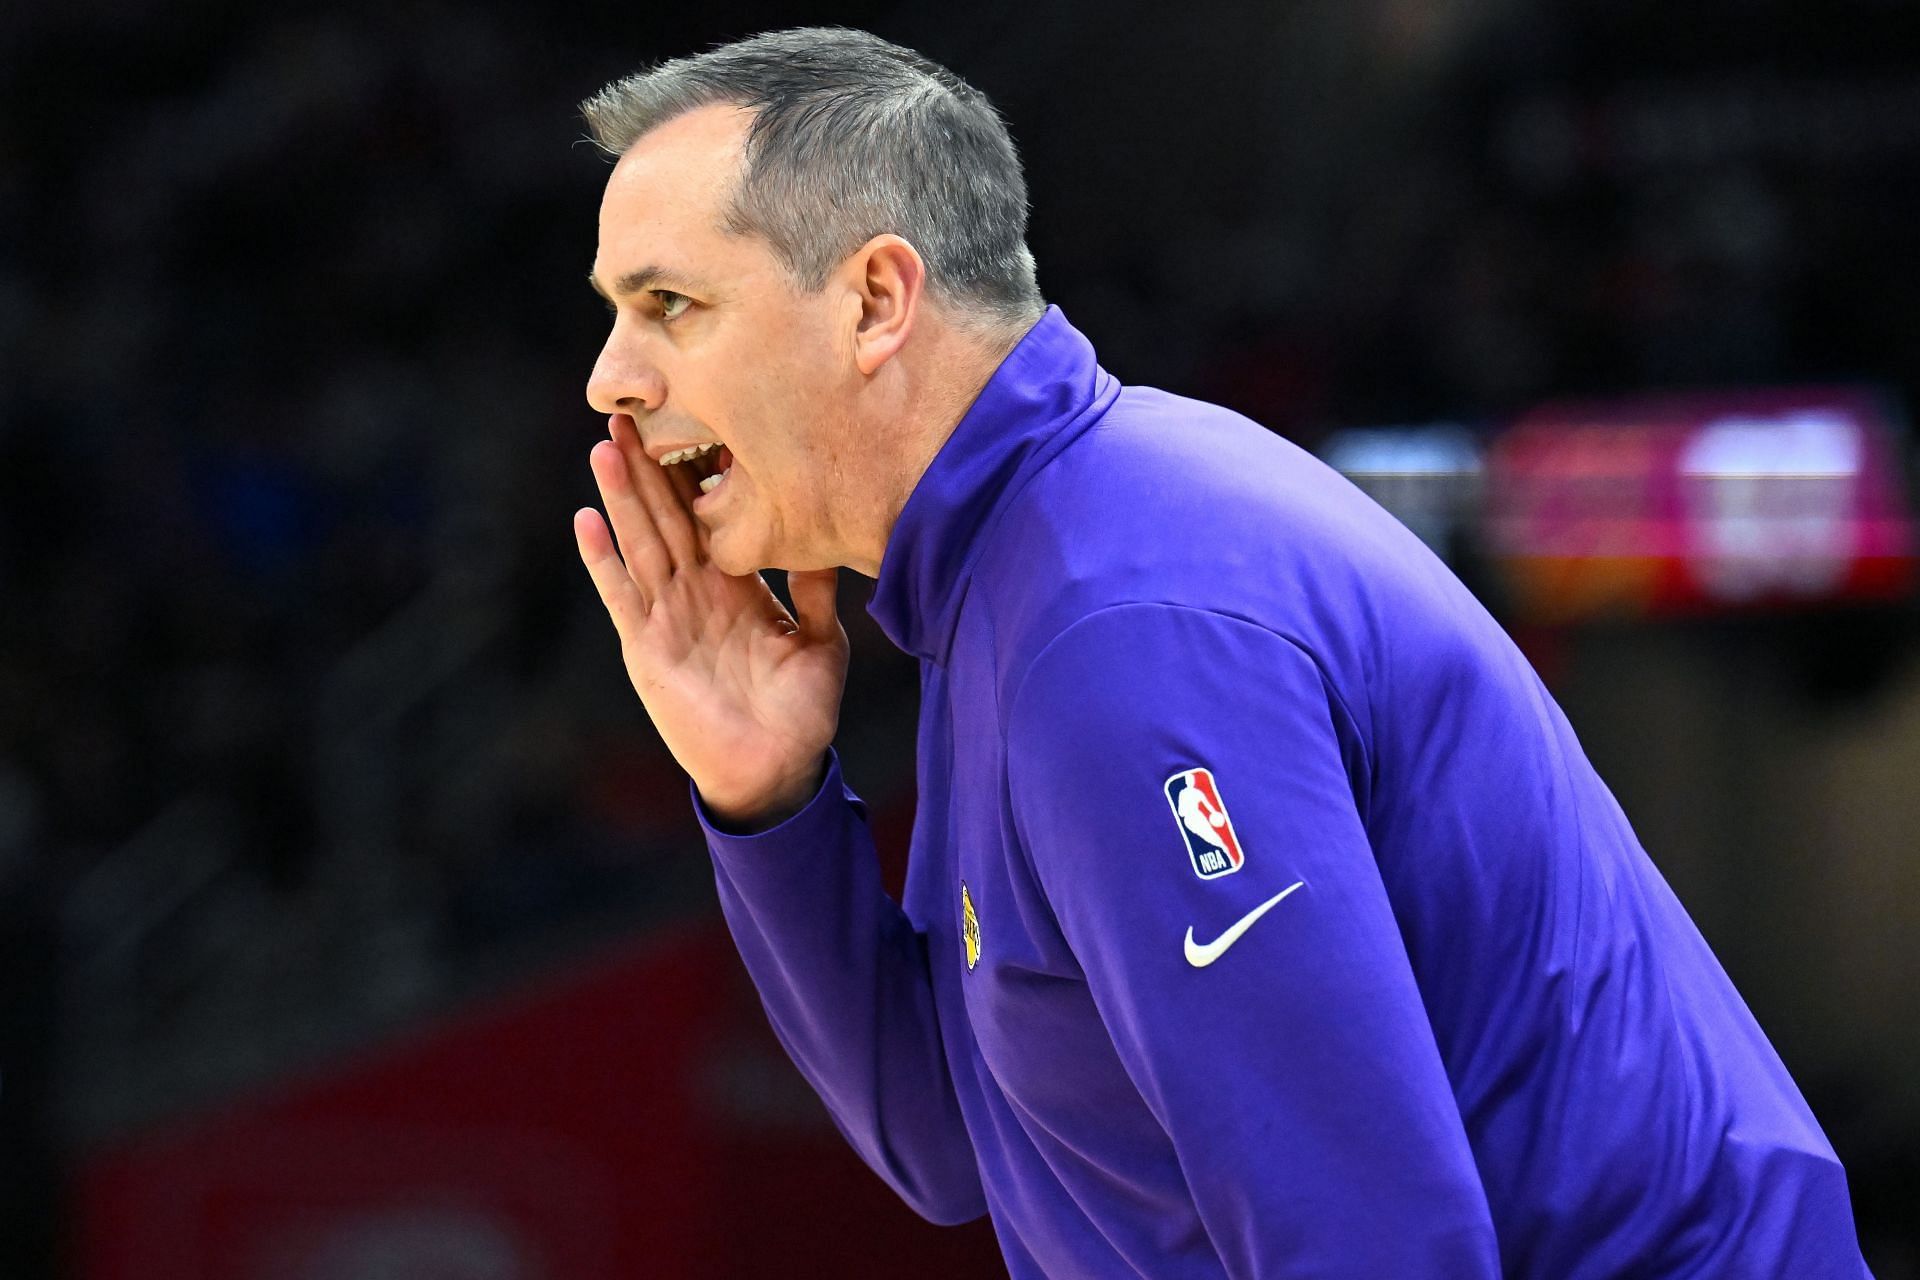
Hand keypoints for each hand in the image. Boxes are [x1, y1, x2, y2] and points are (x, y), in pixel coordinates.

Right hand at [574, 413, 848, 829]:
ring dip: (621, 498)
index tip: (686, 419)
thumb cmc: (800, 711)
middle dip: (647, 468)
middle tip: (627, 412)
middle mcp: (695, 594)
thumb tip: (824, 535)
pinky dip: (604, 561)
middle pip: (664, 518)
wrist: (778, 769)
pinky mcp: (648, 648)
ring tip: (604, 449)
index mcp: (734, 585)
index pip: (708, 517)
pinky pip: (623, 597)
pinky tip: (586, 520)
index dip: (693, 473)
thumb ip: (817, 590)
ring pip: (640, 545)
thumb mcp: (821, 640)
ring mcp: (667, 618)